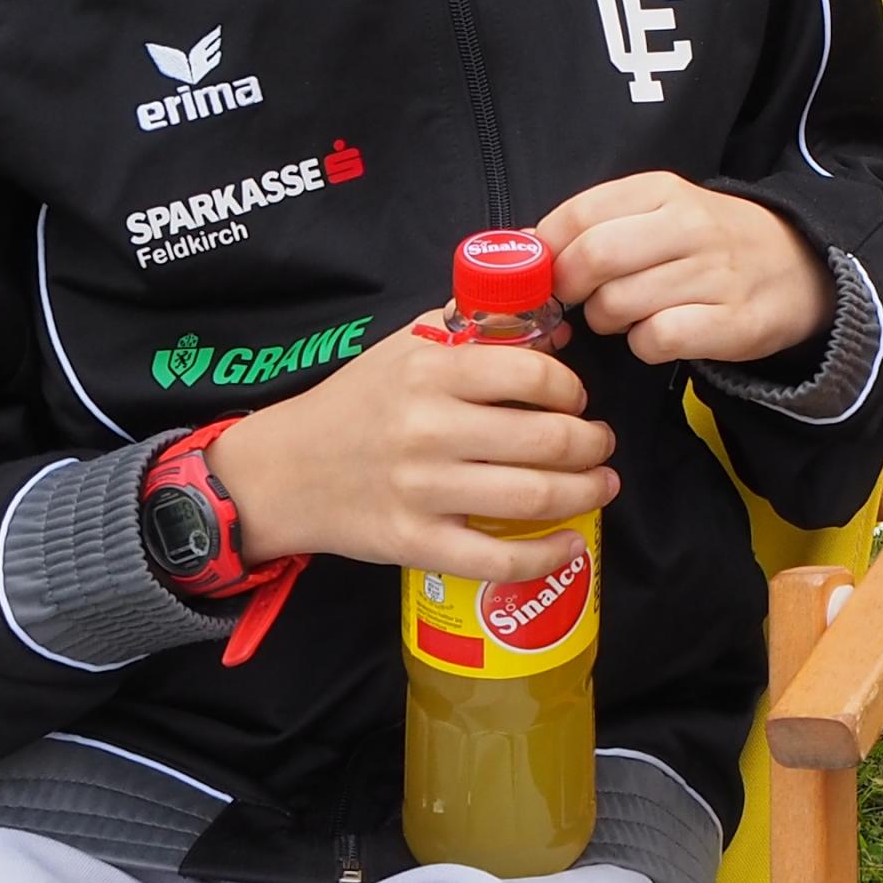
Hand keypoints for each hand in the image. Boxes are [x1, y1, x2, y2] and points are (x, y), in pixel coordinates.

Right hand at [206, 310, 617, 580]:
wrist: (281, 471)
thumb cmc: (354, 404)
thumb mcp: (405, 347)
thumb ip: (472, 328)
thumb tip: (551, 325)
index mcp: (431, 373)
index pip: (532, 376)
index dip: (572, 389)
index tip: (578, 399)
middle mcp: (429, 430)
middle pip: (546, 440)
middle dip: (592, 444)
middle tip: (601, 444)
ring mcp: (421, 490)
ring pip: (532, 496)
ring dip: (586, 492)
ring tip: (601, 484)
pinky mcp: (413, 542)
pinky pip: (495, 557)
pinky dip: (546, 555)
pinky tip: (571, 544)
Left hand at [541, 172, 831, 367]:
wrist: (800, 267)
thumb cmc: (710, 244)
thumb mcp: (662, 211)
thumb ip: (600, 224)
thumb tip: (528, 253)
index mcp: (663, 191)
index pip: (578, 214)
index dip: (547, 252)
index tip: (546, 272)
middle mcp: (690, 225)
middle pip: (593, 259)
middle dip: (570, 290)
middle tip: (577, 301)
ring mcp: (716, 274)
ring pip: (619, 303)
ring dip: (607, 320)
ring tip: (627, 315)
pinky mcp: (735, 322)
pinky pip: (657, 339)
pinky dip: (644, 345)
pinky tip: (656, 336)